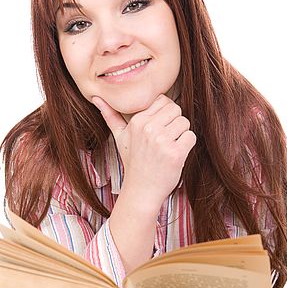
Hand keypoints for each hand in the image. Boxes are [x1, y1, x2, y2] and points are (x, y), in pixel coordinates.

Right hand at [92, 94, 195, 210]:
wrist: (141, 190)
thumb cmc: (133, 162)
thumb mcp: (119, 137)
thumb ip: (110, 116)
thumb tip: (96, 97)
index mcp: (137, 121)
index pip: (163, 100)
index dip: (165, 113)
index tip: (160, 128)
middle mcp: (149, 128)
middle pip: (176, 109)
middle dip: (175, 122)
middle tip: (167, 138)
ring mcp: (162, 141)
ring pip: (185, 122)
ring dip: (182, 134)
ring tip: (170, 147)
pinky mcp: (175, 153)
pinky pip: (191, 137)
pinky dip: (187, 145)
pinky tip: (176, 154)